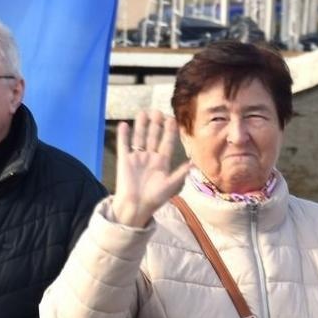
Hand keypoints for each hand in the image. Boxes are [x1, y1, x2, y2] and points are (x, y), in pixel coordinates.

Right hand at [109, 111, 190, 227]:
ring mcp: (137, 157)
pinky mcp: (124, 160)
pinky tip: (124, 125)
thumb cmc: (154, 198)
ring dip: (141, 126)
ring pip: (140, 137)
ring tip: (143, 113)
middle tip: (157, 111)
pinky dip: (124, 135)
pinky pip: (124, 145)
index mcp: (162, 162)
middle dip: (156, 124)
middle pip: (154, 137)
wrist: (136, 206)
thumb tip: (194, 164)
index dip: (169, 131)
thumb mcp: (170, 186)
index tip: (172, 119)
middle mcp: (150, 157)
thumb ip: (180, 173)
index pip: (167, 142)